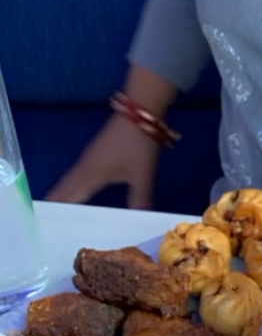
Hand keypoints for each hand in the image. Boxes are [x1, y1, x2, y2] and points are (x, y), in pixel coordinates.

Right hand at [45, 114, 161, 209]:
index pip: (73, 196)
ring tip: (52, 204)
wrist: (138, 114)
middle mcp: (85, 167)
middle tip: (45, 216)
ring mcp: (88, 158)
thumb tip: (138, 218)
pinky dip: (70, 183)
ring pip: (70, 179)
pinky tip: (72, 187)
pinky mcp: (93, 153)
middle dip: (56, 201)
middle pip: (66, 187)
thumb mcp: (142, 175)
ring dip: (61, 191)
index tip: (49, 221)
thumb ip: (139, 198)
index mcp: (93, 175)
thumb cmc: (137, 145)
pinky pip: (76, 173)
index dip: (62, 209)